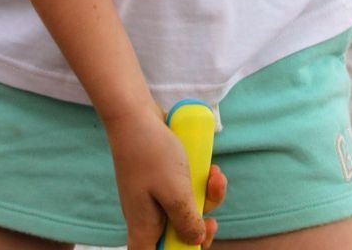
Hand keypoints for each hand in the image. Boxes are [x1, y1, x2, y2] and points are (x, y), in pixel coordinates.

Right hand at [105, 102, 227, 249]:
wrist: (135, 114)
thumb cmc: (152, 153)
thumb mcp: (175, 192)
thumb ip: (187, 221)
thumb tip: (196, 240)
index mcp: (144, 228)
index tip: (195, 243)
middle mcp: (148, 216)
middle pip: (177, 236)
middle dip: (201, 225)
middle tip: (213, 219)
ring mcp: (155, 196)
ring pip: (186, 208)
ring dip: (206, 196)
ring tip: (216, 175)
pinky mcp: (162, 178)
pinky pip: (184, 188)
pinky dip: (199, 180)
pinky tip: (210, 167)